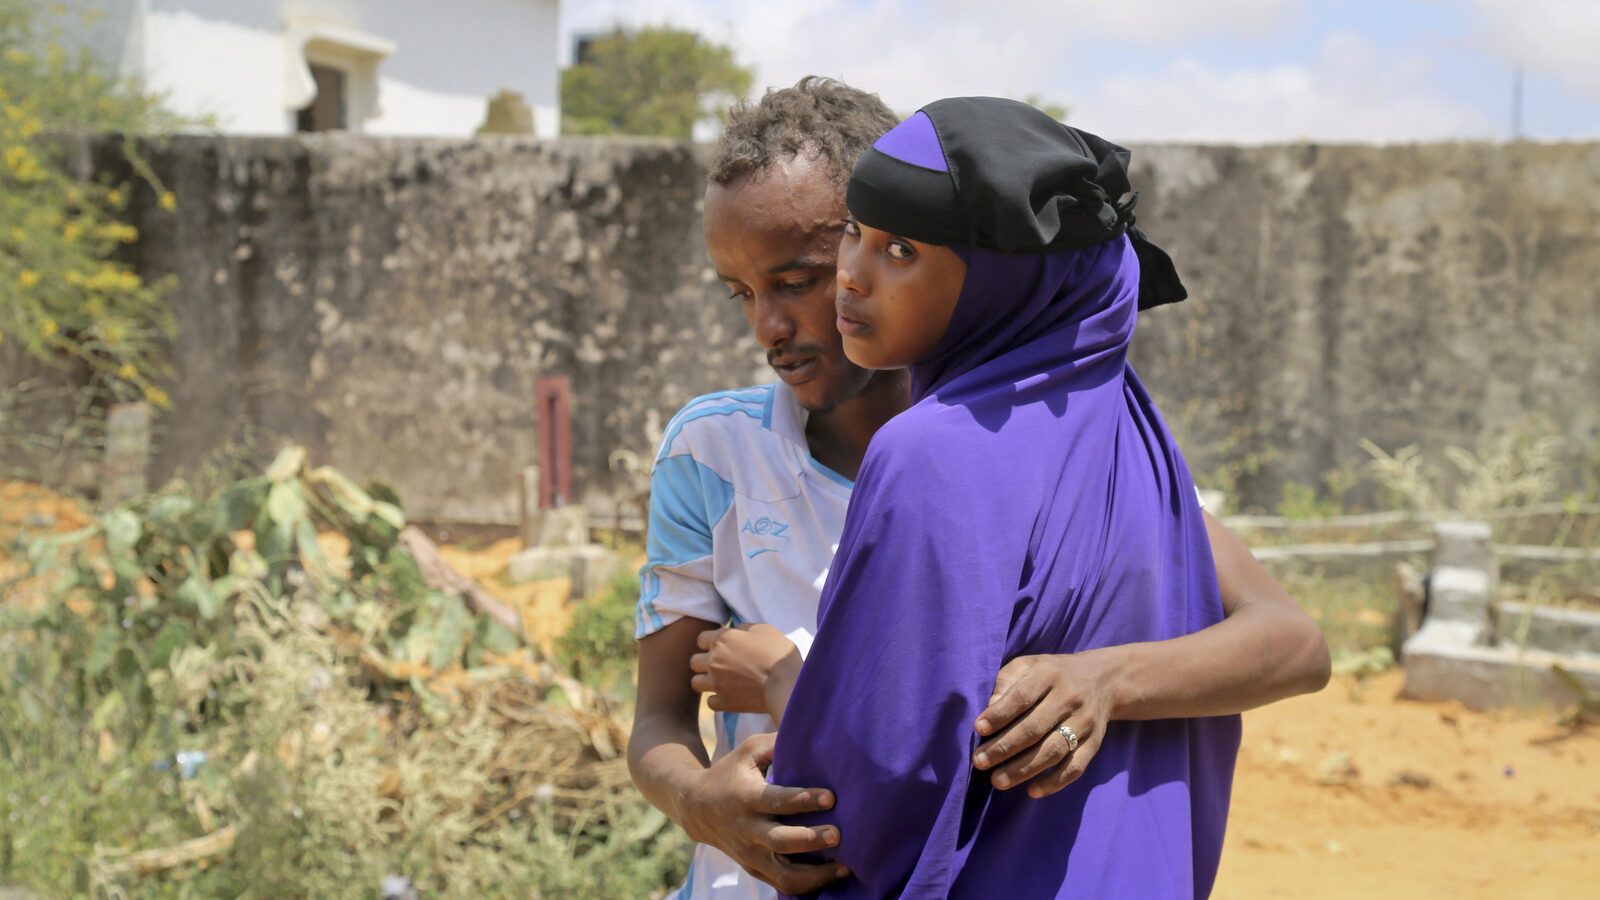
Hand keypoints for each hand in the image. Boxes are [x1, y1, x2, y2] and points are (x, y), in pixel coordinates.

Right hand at [677, 732, 850, 893]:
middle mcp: (747, 829)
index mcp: (746, 797)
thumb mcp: (748, 751)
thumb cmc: (730, 772)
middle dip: (810, 840)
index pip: (777, 800)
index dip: (804, 800)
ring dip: (815, 875)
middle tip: (839, 835)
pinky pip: (782, 885)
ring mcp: (750, 854)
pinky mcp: (754, 869)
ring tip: (846, 868)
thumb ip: (777, 744)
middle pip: (780, 841)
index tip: (831, 797)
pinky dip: (808, 886)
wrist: (695, 808)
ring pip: (783, 875)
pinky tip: (833, 877)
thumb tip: (815, 733)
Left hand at [690, 624, 801, 717]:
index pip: (701, 639)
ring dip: (705, 681)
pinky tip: (729, 696)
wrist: (786, 683)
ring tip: (719, 682)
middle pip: (694, 661)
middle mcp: (713, 660)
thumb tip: (735, 630)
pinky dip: (717, 700)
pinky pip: (710, 702)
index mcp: (722, 639)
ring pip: (696, 683)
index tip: (722, 647)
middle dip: (704, 662)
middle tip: (719, 665)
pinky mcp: (724, 703)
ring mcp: (716, 683)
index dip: (711, 642)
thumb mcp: (763, 629)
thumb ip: (743, 628)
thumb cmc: (778, 653)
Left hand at [971, 652, 1113, 797]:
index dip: (1000, 714)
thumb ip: (1006, 682)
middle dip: (1003, 747)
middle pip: (1035, 728)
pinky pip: (1075, 767)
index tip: (979, 729)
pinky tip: (1032, 791)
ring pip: (1053, 751)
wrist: (1102, 680)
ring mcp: (1085, 722)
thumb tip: (988, 710)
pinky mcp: (1094, 743)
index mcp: (1049, 674)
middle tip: (979, 761)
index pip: (1022, 696)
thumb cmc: (1051, 675)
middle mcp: (1070, 698)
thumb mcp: (1028, 665)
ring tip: (997, 781)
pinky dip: (1054, 782)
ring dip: (1023, 769)